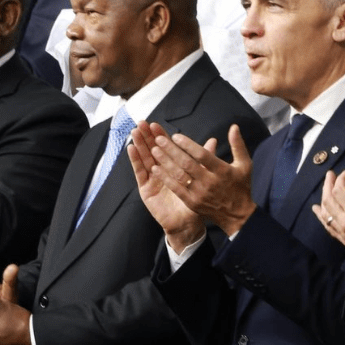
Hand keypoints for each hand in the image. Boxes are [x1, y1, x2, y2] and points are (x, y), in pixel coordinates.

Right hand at [127, 121, 203, 248]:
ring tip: (134, 132)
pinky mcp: (145, 189)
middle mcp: (161, 171)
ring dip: (139, 145)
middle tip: (141, 123)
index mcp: (173, 166)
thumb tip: (214, 141)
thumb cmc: (195, 199)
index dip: (160, 135)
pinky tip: (131, 148)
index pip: (165, 147)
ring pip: (144, 158)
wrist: (188, 222)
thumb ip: (205, 158)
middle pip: (152, 150)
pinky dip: (135, 160)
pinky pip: (140, 173)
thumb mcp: (201, 176)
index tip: (155, 124)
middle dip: (147, 137)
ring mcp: (152, 179)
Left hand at [140, 122, 255, 237]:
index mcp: (222, 171)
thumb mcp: (244, 164)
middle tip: (158, 139)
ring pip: (179, 176)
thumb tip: (233, 126)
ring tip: (153, 150)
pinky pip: (176, 189)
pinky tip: (155, 169)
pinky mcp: (193, 203)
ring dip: (165, 162)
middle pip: (187, 163)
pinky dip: (165, 178)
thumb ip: (237, 145)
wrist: (237, 215)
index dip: (188, 144)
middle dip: (171, 150)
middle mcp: (210, 182)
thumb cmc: (241, 186)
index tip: (175, 135)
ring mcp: (200, 194)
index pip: (202, 155)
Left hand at [317, 170, 344, 286]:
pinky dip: (323, 216)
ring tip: (324, 189)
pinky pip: (329, 227)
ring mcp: (344, 234)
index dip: (341, 179)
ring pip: (326, 214)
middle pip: (328, 200)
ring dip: (323, 199)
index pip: (339, 191)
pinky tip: (320, 211)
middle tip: (330, 175)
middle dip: (328, 185)